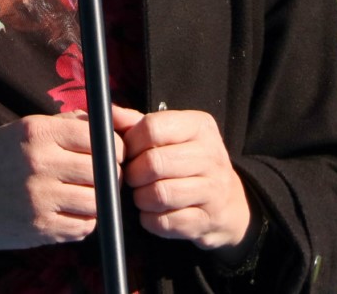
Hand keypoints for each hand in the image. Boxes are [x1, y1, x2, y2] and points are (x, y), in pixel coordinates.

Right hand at [0, 112, 123, 257]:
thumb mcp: (22, 130)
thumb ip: (64, 126)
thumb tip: (107, 124)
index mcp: (37, 133)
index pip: (98, 136)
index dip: (113, 146)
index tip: (112, 152)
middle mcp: (39, 164)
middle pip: (102, 170)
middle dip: (111, 174)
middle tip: (105, 177)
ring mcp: (39, 199)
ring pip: (97, 202)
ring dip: (98, 201)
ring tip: (85, 195)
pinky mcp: (38, 229)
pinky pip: (82, 228)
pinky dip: (84, 222)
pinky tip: (70, 213)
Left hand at [114, 105, 254, 254]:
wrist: (228, 201)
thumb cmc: (187, 162)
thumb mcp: (170, 134)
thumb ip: (137, 123)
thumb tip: (108, 114)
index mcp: (199, 126)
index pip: (152, 128)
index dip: (131, 143)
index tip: (128, 153)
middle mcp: (211, 155)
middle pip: (154, 163)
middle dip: (133, 174)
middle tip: (133, 178)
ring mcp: (213, 190)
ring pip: (159, 194)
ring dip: (141, 198)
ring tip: (142, 194)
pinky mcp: (207, 220)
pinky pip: (165, 222)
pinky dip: (150, 220)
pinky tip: (153, 212)